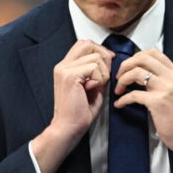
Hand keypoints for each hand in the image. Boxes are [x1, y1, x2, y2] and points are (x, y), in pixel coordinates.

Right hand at [31, 40, 113, 172]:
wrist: (68, 128)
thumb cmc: (80, 112)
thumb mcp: (92, 85)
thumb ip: (98, 71)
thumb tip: (109, 57)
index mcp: (65, 67)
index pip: (83, 44)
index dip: (99, 50)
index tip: (107, 63)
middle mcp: (63, 65)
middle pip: (88, 44)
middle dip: (103, 56)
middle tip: (105, 74)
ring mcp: (65, 69)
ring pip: (96, 57)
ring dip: (103, 72)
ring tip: (96, 87)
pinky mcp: (70, 76)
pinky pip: (95, 68)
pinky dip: (100, 79)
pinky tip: (92, 90)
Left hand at [114, 49, 172, 167]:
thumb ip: (165, 80)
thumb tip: (144, 74)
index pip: (153, 52)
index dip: (136, 57)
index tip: (129, 67)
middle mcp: (171, 77)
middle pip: (142, 58)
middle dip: (125, 65)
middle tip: (119, 76)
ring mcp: (165, 89)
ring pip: (136, 73)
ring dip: (122, 81)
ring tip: (119, 90)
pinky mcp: (157, 102)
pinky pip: (133, 95)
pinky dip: (122, 99)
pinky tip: (120, 104)